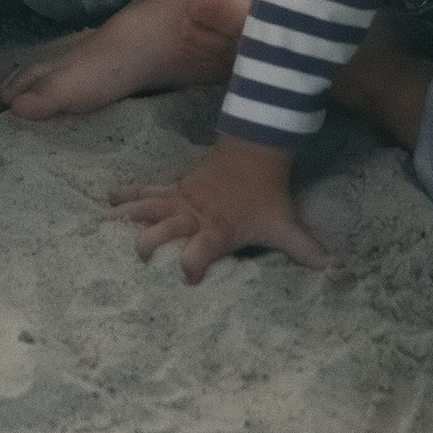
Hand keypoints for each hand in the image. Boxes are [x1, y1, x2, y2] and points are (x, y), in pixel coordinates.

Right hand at [109, 136, 329, 283]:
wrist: (255, 152)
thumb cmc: (266, 195)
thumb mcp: (284, 223)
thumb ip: (303, 248)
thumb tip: (331, 268)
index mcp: (218, 230)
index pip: (202, 251)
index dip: (194, 265)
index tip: (188, 280)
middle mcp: (194, 216)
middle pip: (165, 229)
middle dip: (150, 242)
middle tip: (138, 256)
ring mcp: (181, 200)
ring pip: (149, 207)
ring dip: (127, 216)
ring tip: (100, 224)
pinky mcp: (174, 187)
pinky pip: (147, 190)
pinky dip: (128, 193)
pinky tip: (107, 197)